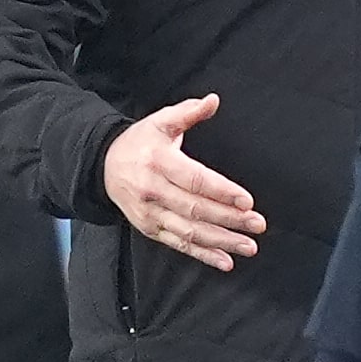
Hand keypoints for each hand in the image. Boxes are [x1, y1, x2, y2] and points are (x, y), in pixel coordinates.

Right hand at [102, 94, 264, 270]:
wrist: (103, 165)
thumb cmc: (140, 142)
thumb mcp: (161, 121)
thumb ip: (189, 112)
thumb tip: (213, 100)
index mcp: (159, 163)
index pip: (195, 180)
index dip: (222, 192)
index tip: (248, 201)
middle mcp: (153, 191)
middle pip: (196, 209)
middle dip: (230, 219)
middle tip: (258, 224)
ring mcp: (150, 214)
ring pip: (189, 232)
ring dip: (221, 242)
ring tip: (249, 246)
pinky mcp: (150, 229)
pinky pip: (179, 245)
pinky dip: (203, 255)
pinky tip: (225, 261)